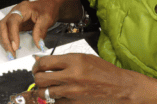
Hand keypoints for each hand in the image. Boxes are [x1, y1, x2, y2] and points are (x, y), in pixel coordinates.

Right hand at [0, 0, 64, 57]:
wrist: (50, 5)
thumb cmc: (48, 9)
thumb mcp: (47, 19)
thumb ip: (41, 31)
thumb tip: (37, 45)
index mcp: (23, 8)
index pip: (12, 21)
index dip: (12, 35)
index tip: (16, 47)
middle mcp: (14, 12)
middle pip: (1, 25)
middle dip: (4, 40)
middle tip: (11, 54)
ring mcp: (12, 17)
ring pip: (0, 29)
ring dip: (3, 41)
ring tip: (11, 53)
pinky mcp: (13, 23)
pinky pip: (4, 32)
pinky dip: (6, 41)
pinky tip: (12, 48)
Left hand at [32, 54, 156, 103]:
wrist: (119, 87)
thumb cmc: (103, 71)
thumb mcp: (84, 58)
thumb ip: (64, 60)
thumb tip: (44, 61)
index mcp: (74, 61)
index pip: (44, 63)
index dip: (36, 65)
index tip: (37, 67)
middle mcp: (71, 76)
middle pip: (40, 79)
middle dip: (37, 78)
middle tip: (39, 77)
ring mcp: (72, 92)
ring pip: (44, 93)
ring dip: (43, 90)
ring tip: (47, 87)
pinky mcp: (75, 103)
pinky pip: (55, 103)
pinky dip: (53, 99)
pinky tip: (58, 95)